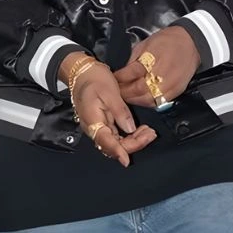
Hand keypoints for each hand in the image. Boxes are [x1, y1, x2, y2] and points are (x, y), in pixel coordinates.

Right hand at [59, 53, 156, 167]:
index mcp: (93, 120)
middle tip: (150, 133)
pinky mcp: (103, 124)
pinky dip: (129, 136)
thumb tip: (130, 128)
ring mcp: (98, 127)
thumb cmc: (94, 79)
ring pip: (116, 143)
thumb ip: (120, 111)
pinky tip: (139, 130)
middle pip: (113, 146)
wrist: (82, 72)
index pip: (106, 141)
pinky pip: (116, 136)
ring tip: (148, 131)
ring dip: (133, 141)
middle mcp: (94, 127)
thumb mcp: (110, 92)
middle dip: (133, 144)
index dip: (118, 152)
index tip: (126, 160)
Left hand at [114, 27, 200, 107]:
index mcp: (152, 60)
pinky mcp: (176, 92)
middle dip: (125, 92)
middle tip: (117, 91)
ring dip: (135, 100)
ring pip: (148, 100)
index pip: (131, 74)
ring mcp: (170, 85)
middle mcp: (162, 74)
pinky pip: (158, 103)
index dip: (119, 78)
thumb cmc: (167, 41)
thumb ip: (133, 61)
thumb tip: (122, 74)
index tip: (113, 79)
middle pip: (138, 90)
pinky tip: (141, 98)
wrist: (191, 43)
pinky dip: (147, 102)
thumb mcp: (144, 45)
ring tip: (127, 96)